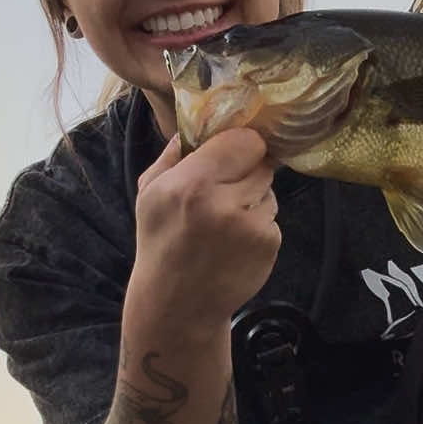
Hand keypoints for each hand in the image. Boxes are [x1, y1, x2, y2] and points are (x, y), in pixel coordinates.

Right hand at [131, 128, 280, 334]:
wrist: (177, 303)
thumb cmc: (160, 242)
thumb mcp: (150, 193)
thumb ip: (174, 153)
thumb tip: (198, 119)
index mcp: (192, 183)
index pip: (243, 140)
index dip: (239, 145)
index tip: (229, 155)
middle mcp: (224, 203)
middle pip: (260, 163)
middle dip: (246, 172)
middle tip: (224, 192)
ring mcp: (251, 225)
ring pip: (270, 190)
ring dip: (254, 199)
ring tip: (225, 222)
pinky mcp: (269, 244)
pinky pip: (273, 218)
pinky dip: (259, 224)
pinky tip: (235, 242)